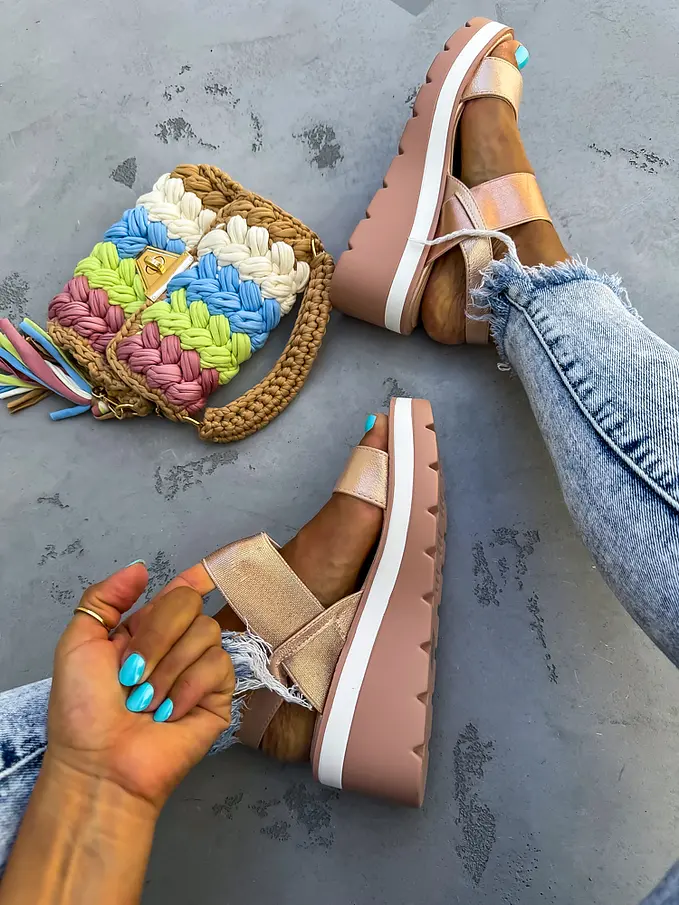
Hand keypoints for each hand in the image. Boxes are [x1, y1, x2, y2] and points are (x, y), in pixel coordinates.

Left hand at [47, 564, 234, 810]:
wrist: (102, 763)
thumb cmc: (82, 711)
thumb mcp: (78, 644)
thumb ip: (104, 598)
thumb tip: (140, 569)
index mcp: (143, 630)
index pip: (180, 592)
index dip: (196, 577)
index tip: (203, 572)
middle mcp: (175, 644)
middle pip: (189, 603)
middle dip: (156, 636)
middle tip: (131, 675)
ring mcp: (199, 668)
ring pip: (206, 633)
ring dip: (168, 668)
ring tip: (146, 703)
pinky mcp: (219, 695)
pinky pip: (218, 666)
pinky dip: (188, 687)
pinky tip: (169, 712)